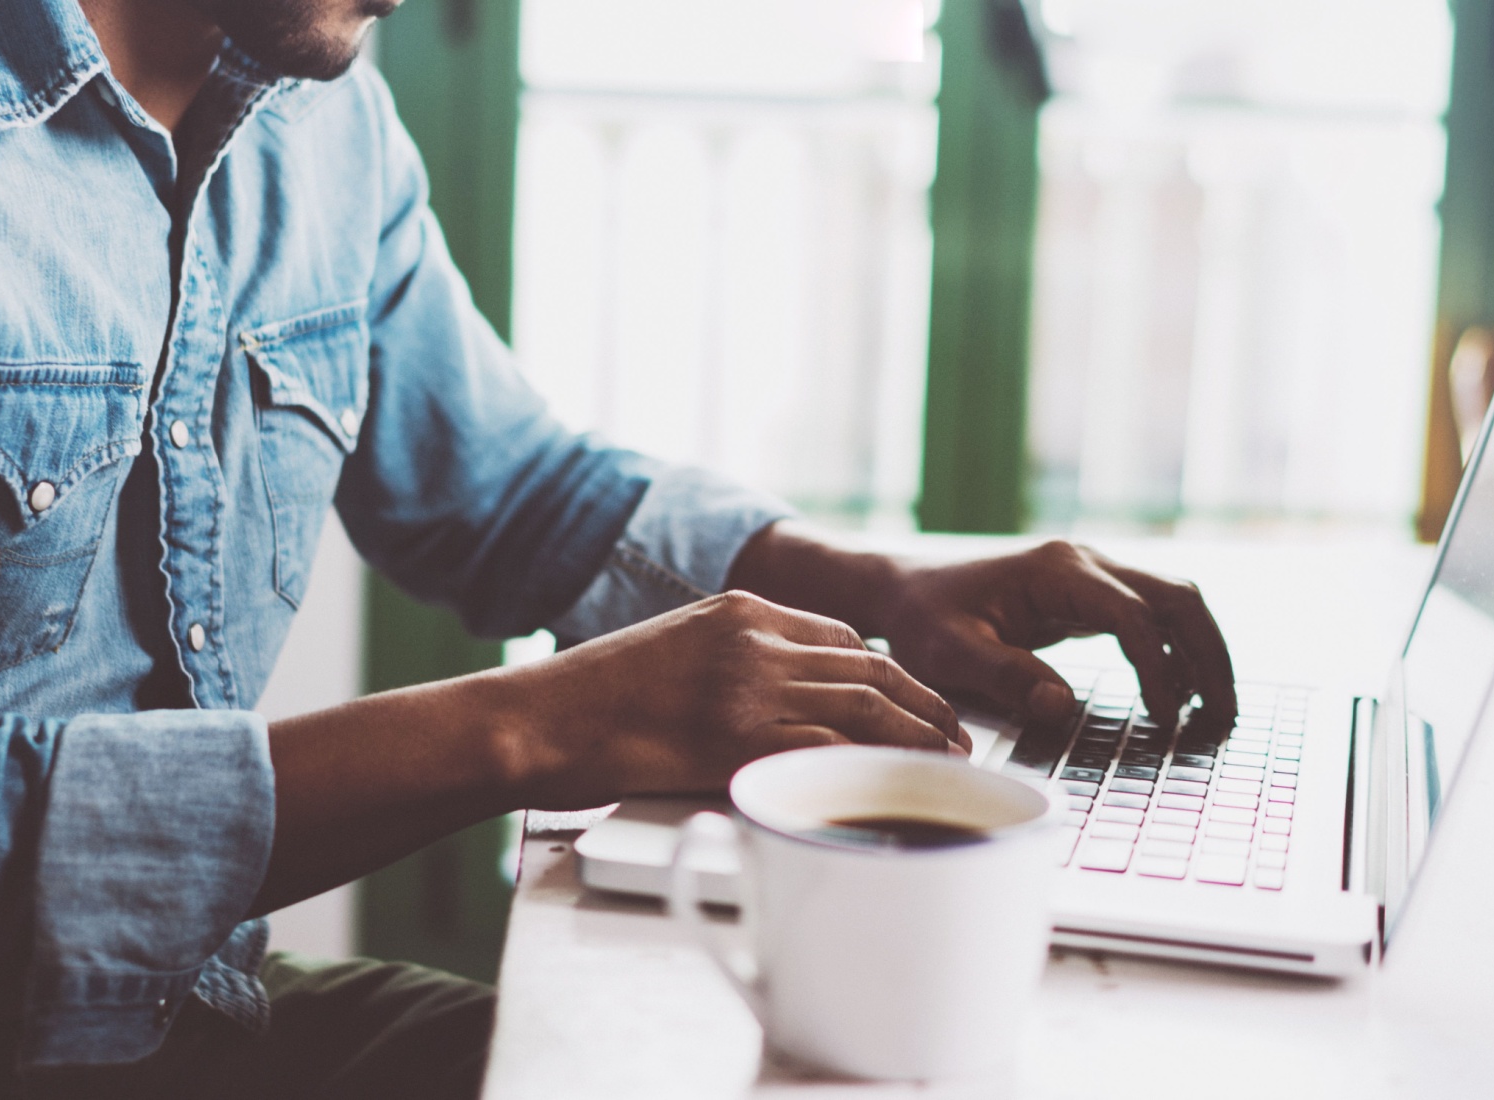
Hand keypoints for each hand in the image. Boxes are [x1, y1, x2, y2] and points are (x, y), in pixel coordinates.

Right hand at [499, 590, 968, 807]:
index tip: (916, 701)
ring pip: (864, 706)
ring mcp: (749, 686)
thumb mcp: (674, 650)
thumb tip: (785, 701)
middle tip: (957, 736)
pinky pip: (829, 749)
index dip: (892, 674)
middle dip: (924, 704)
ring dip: (917, 737)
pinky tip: (898, 785)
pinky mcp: (738, 738)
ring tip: (947, 764)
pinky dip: (875, 767)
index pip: (843, 638)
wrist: (537, 719)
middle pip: (870, 668)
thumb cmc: (593, 699)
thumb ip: (734, 662)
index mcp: (739, 609)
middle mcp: (754, 639)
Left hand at [728, 524, 1235, 730]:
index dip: (1158, 669)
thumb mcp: (951, 653)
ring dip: (1201, 652)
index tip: (1165, 718)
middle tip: (1224, 716)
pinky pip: (1150, 617)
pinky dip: (1175, 651)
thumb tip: (1062, 708)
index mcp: (1056, 571)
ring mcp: (1090, 576)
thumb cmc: (922, 618)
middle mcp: (1084, 563)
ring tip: (1216, 712)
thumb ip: (1007, 677)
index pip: (1133, 616)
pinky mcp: (1088, 596)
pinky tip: (1179, 695)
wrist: (902, 589)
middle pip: (1177, 597)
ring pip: (1173, 602)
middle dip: (1209, 655)